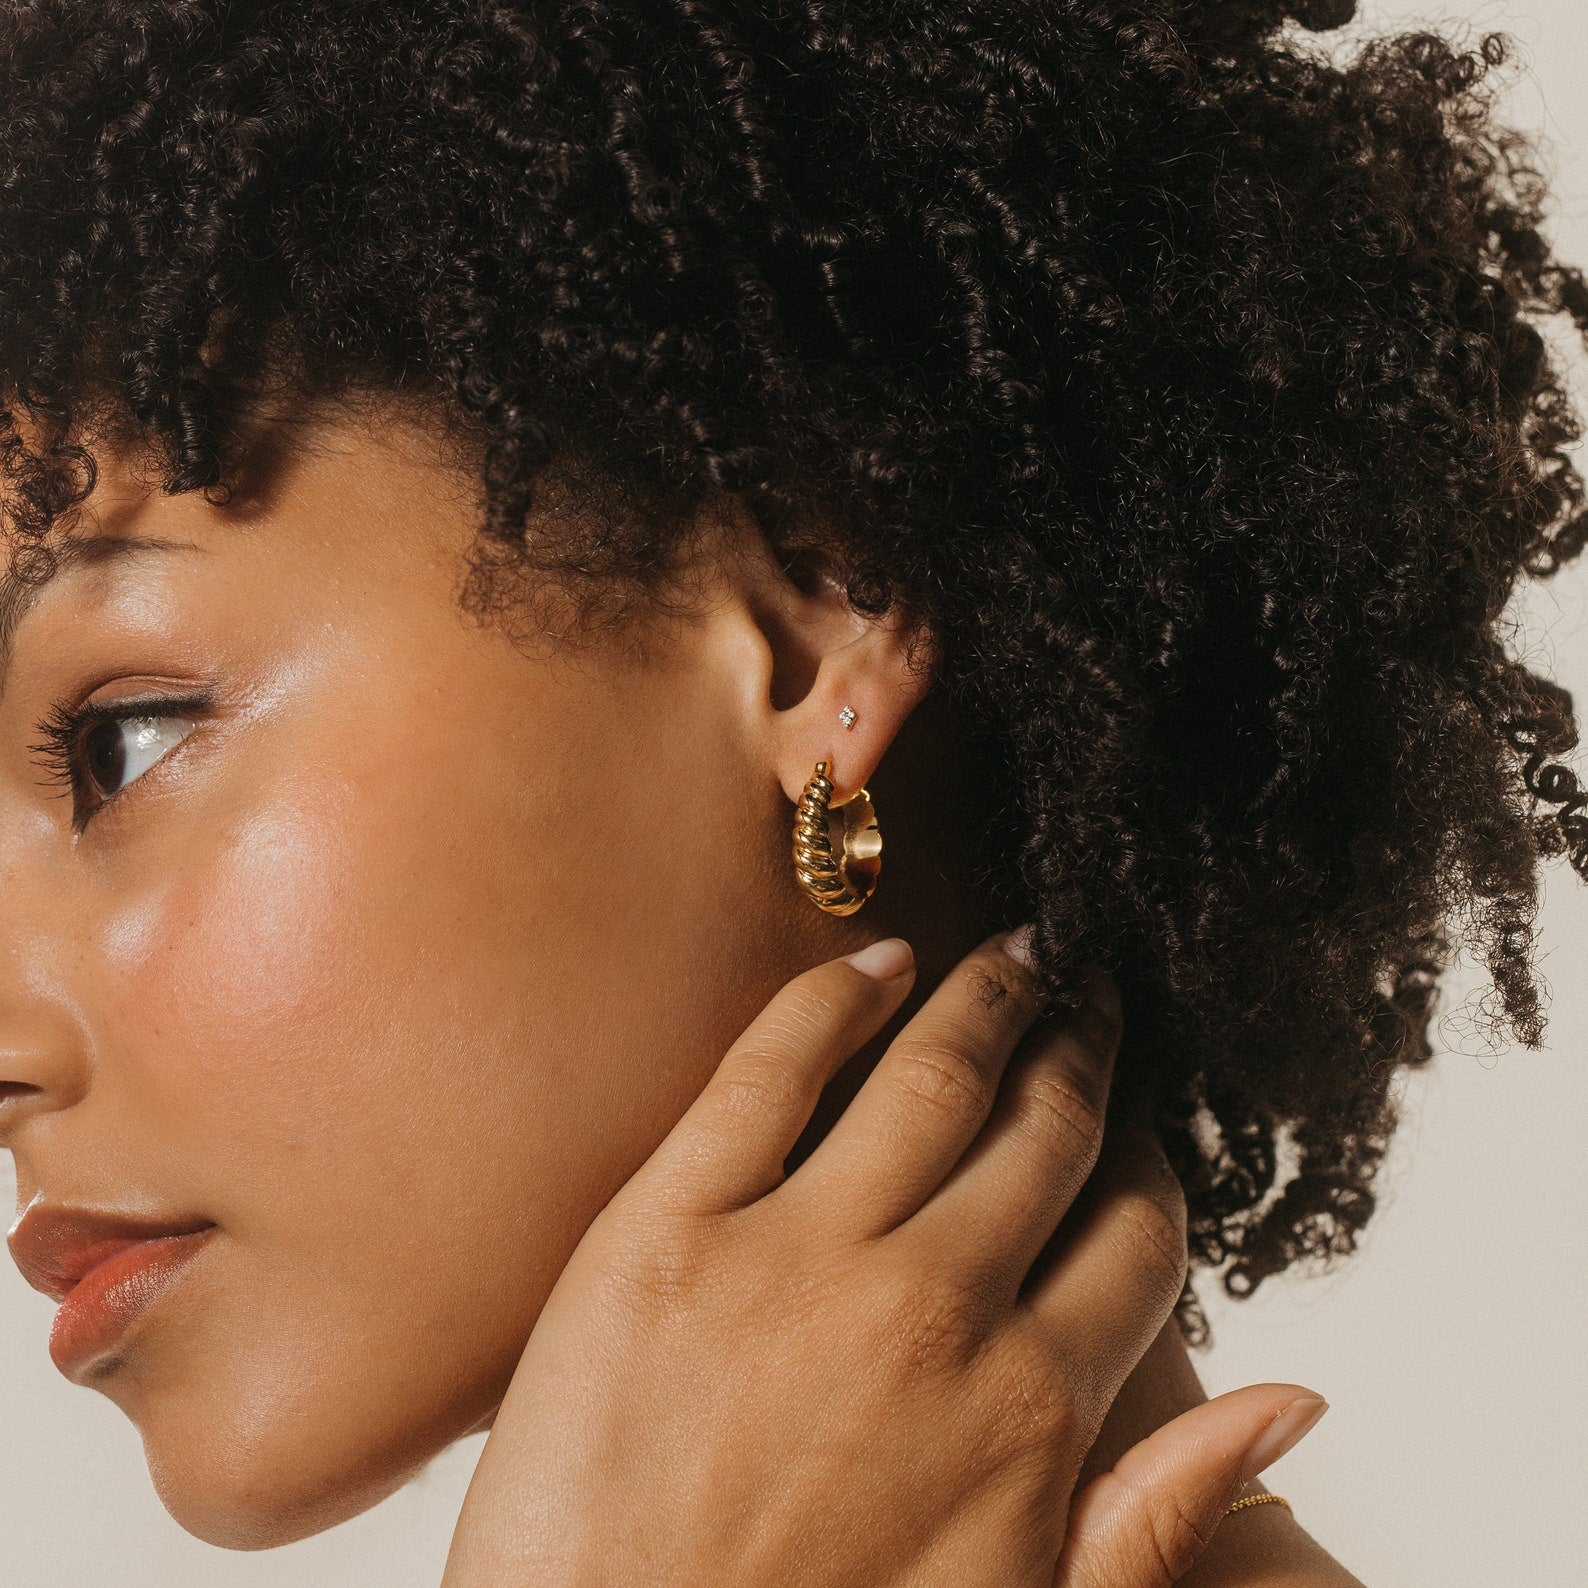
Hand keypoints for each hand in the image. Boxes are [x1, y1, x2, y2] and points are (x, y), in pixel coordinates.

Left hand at [443, 931, 1325, 1585]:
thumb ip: (1159, 1516)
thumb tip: (1294, 1401)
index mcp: (1025, 1409)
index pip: (1132, 1237)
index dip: (1145, 1166)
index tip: (1138, 1125)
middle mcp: (929, 1307)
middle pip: (1044, 1133)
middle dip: (1084, 1053)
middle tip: (1092, 992)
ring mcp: (794, 1253)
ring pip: (933, 1077)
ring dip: (991, 998)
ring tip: (1019, 954)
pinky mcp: (664, 1225)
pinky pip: (770, 1069)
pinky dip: (836, 997)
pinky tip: (879, 961)